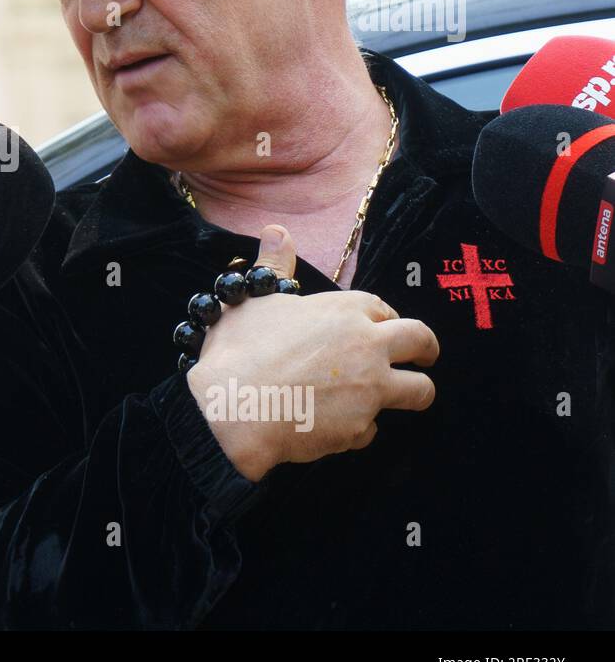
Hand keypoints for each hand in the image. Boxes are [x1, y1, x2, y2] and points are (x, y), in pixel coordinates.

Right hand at [187, 224, 437, 481]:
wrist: (235, 408)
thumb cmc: (239, 350)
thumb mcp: (252, 298)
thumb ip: (273, 266)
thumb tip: (277, 231)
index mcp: (343, 310)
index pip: (382, 307)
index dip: (385, 317)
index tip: (383, 325)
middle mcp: (368, 346)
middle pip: (421, 342)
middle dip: (427, 349)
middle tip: (425, 358)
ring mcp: (370, 390)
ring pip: (419, 391)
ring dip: (412, 394)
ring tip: (397, 400)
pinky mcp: (360, 429)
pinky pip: (372, 430)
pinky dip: (357, 429)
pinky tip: (333, 427)